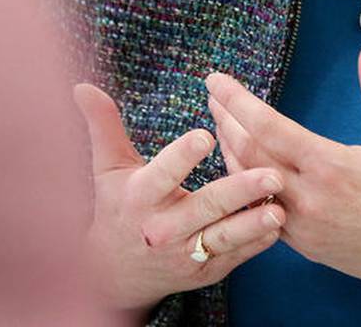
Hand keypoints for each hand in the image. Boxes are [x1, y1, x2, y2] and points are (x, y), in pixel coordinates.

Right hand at [73, 84, 286, 315]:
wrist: (116, 273)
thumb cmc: (116, 208)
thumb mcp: (108, 169)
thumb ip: (103, 126)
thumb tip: (81, 86)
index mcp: (141, 197)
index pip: (162, 174)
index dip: (182, 156)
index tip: (206, 135)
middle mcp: (163, 228)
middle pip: (205, 207)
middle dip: (239, 190)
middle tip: (272, 172)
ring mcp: (186, 254)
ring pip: (224, 236)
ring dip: (254, 223)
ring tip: (279, 207)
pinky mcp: (206, 271)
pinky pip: (236, 257)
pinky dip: (257, 243)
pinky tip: (278, 228)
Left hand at [205, 46, 360, 305]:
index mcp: (331, 166)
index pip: (268, 127)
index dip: (237, 101)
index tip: (216, 81)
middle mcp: (308, 198)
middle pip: (248, 154)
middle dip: (225, 120)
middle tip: (212, 95)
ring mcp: (301, 226)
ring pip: (249, 186)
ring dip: (229, 152)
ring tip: (219, 123)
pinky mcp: (302, 244)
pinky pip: (260, 212)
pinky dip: (244, 184)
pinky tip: (240, 166)